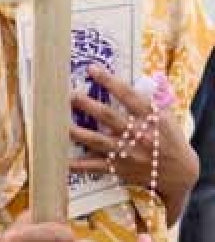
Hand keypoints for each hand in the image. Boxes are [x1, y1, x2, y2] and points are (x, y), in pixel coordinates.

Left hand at [70, 65, 196, 202]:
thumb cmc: (169, 138)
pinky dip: (79, 165)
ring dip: (78, 133)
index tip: (92, 68)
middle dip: (88, 105)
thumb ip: (149, 98)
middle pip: (108, 117)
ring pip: (98, 141)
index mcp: (150, 117)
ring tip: (60, 124)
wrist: (181, 172)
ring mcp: (127, 152)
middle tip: (70, 95)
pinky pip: (96, 166)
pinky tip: (62, 161)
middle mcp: (137, 134)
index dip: (110, 81)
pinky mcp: (119, 168)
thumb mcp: (166, 116)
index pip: (128, 95)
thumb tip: (137, 77)